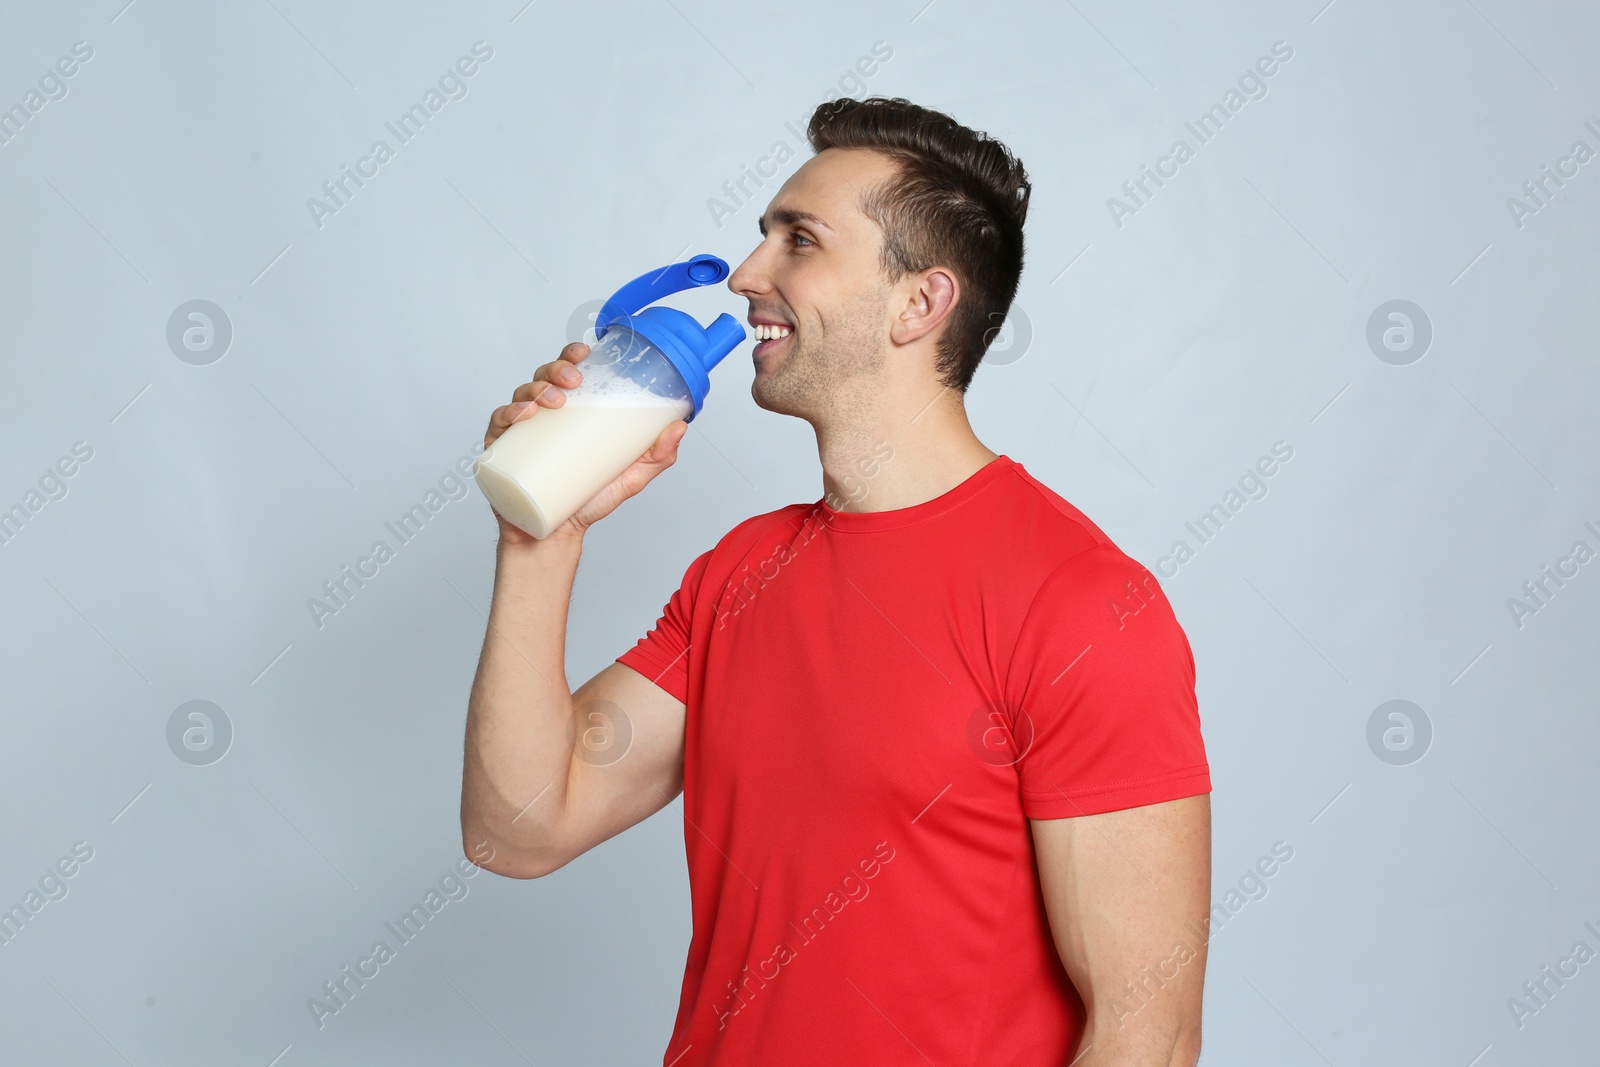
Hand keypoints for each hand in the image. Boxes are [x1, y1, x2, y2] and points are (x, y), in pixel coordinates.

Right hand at [483, 342, 688, 545]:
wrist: (556, 536)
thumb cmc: (588, 501)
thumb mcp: (629, 477)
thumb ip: (656, 455)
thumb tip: (680, 428)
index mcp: (570, 413)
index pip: (568, 373)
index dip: (571, 355)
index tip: (584, 353)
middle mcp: (543, 416)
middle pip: (543, 378)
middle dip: (556, 370)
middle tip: (573, 381)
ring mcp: (520, 432)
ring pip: (522, 396)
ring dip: (536, 389)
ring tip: (554, 401)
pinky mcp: (501, 452)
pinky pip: (498, 424)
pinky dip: (508, 414)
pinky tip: (523, 415)